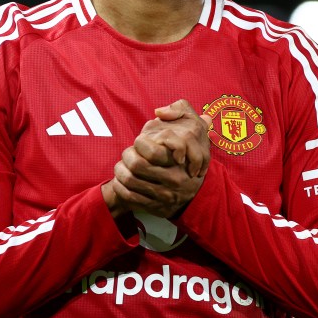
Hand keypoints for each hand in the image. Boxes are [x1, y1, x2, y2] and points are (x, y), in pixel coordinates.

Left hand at [107, 100, 212, 218]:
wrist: (197, 190)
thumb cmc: (191, 151)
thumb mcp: (193, 125)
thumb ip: (179, 110)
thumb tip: (159, 111)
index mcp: (181, 159)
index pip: (152, 151)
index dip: (139, 143)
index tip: (137, 141)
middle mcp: (175, 179)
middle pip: (137, 165)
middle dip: (125, 157)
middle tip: (125, 154)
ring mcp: (166, 195)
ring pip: (131, 182)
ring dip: (120, 173)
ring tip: (119, 167)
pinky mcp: (158, 208)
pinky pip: (131, 198)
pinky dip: (121, 189)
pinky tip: (119, 182)